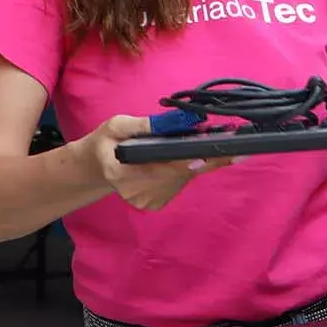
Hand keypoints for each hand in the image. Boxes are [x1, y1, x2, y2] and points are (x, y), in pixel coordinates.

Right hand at [78, 114, 230, 210]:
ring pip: (182, 179)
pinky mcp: (155, 204)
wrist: (98, 167)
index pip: (159, 169)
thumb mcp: (116, 125)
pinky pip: (180, 183)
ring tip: (205, 145)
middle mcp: (136, 193)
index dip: (185, 162)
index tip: (208, 155)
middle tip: (228, 140)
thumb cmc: (107, 142)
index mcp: (121, 174)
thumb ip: (142, 125)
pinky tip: (185, 159)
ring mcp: (146, 201)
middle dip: (202, 156)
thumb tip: (173, 122)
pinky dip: (187, 169)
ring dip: (197, 162)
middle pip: (177, 175)